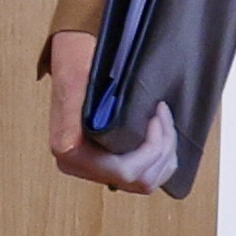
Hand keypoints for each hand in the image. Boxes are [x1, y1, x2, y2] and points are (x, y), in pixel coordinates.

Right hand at [45, 33, 178, 193]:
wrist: (73, 53)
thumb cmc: (77, 61)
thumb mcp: (78, 78)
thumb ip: (82, 108)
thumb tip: (91, 136)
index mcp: (70, 150)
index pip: (123, 171)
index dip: (150, 149)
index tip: (154, 117)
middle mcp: (80, 165)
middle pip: (140, 180)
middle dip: (162, 149)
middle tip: (162, 116)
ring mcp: (94, 166)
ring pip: (145, 182)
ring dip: (165, 154)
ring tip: (164, 123)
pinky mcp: (107, 161)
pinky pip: (143, 177)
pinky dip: (160, 159)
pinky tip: (160, 135)